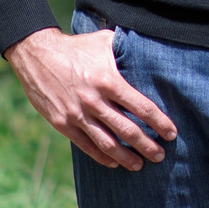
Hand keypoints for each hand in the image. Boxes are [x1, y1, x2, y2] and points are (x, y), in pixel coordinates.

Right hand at [4, 26, 178, 171]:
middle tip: (160, 156)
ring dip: (126, 157)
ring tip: (140, 165)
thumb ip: (127, 49)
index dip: (159, 123)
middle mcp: (94, 100)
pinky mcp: (62, 123)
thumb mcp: (104, 42)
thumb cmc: (76, 46)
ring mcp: (77, 114)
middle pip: (128, 130)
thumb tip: (152, 49)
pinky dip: (102, 156)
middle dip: (147, 146)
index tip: (171, 133)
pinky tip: (114, 163)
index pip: (142, 107)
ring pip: (108, 144)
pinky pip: (86, 145)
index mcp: (109, 80)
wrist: (36, 54)